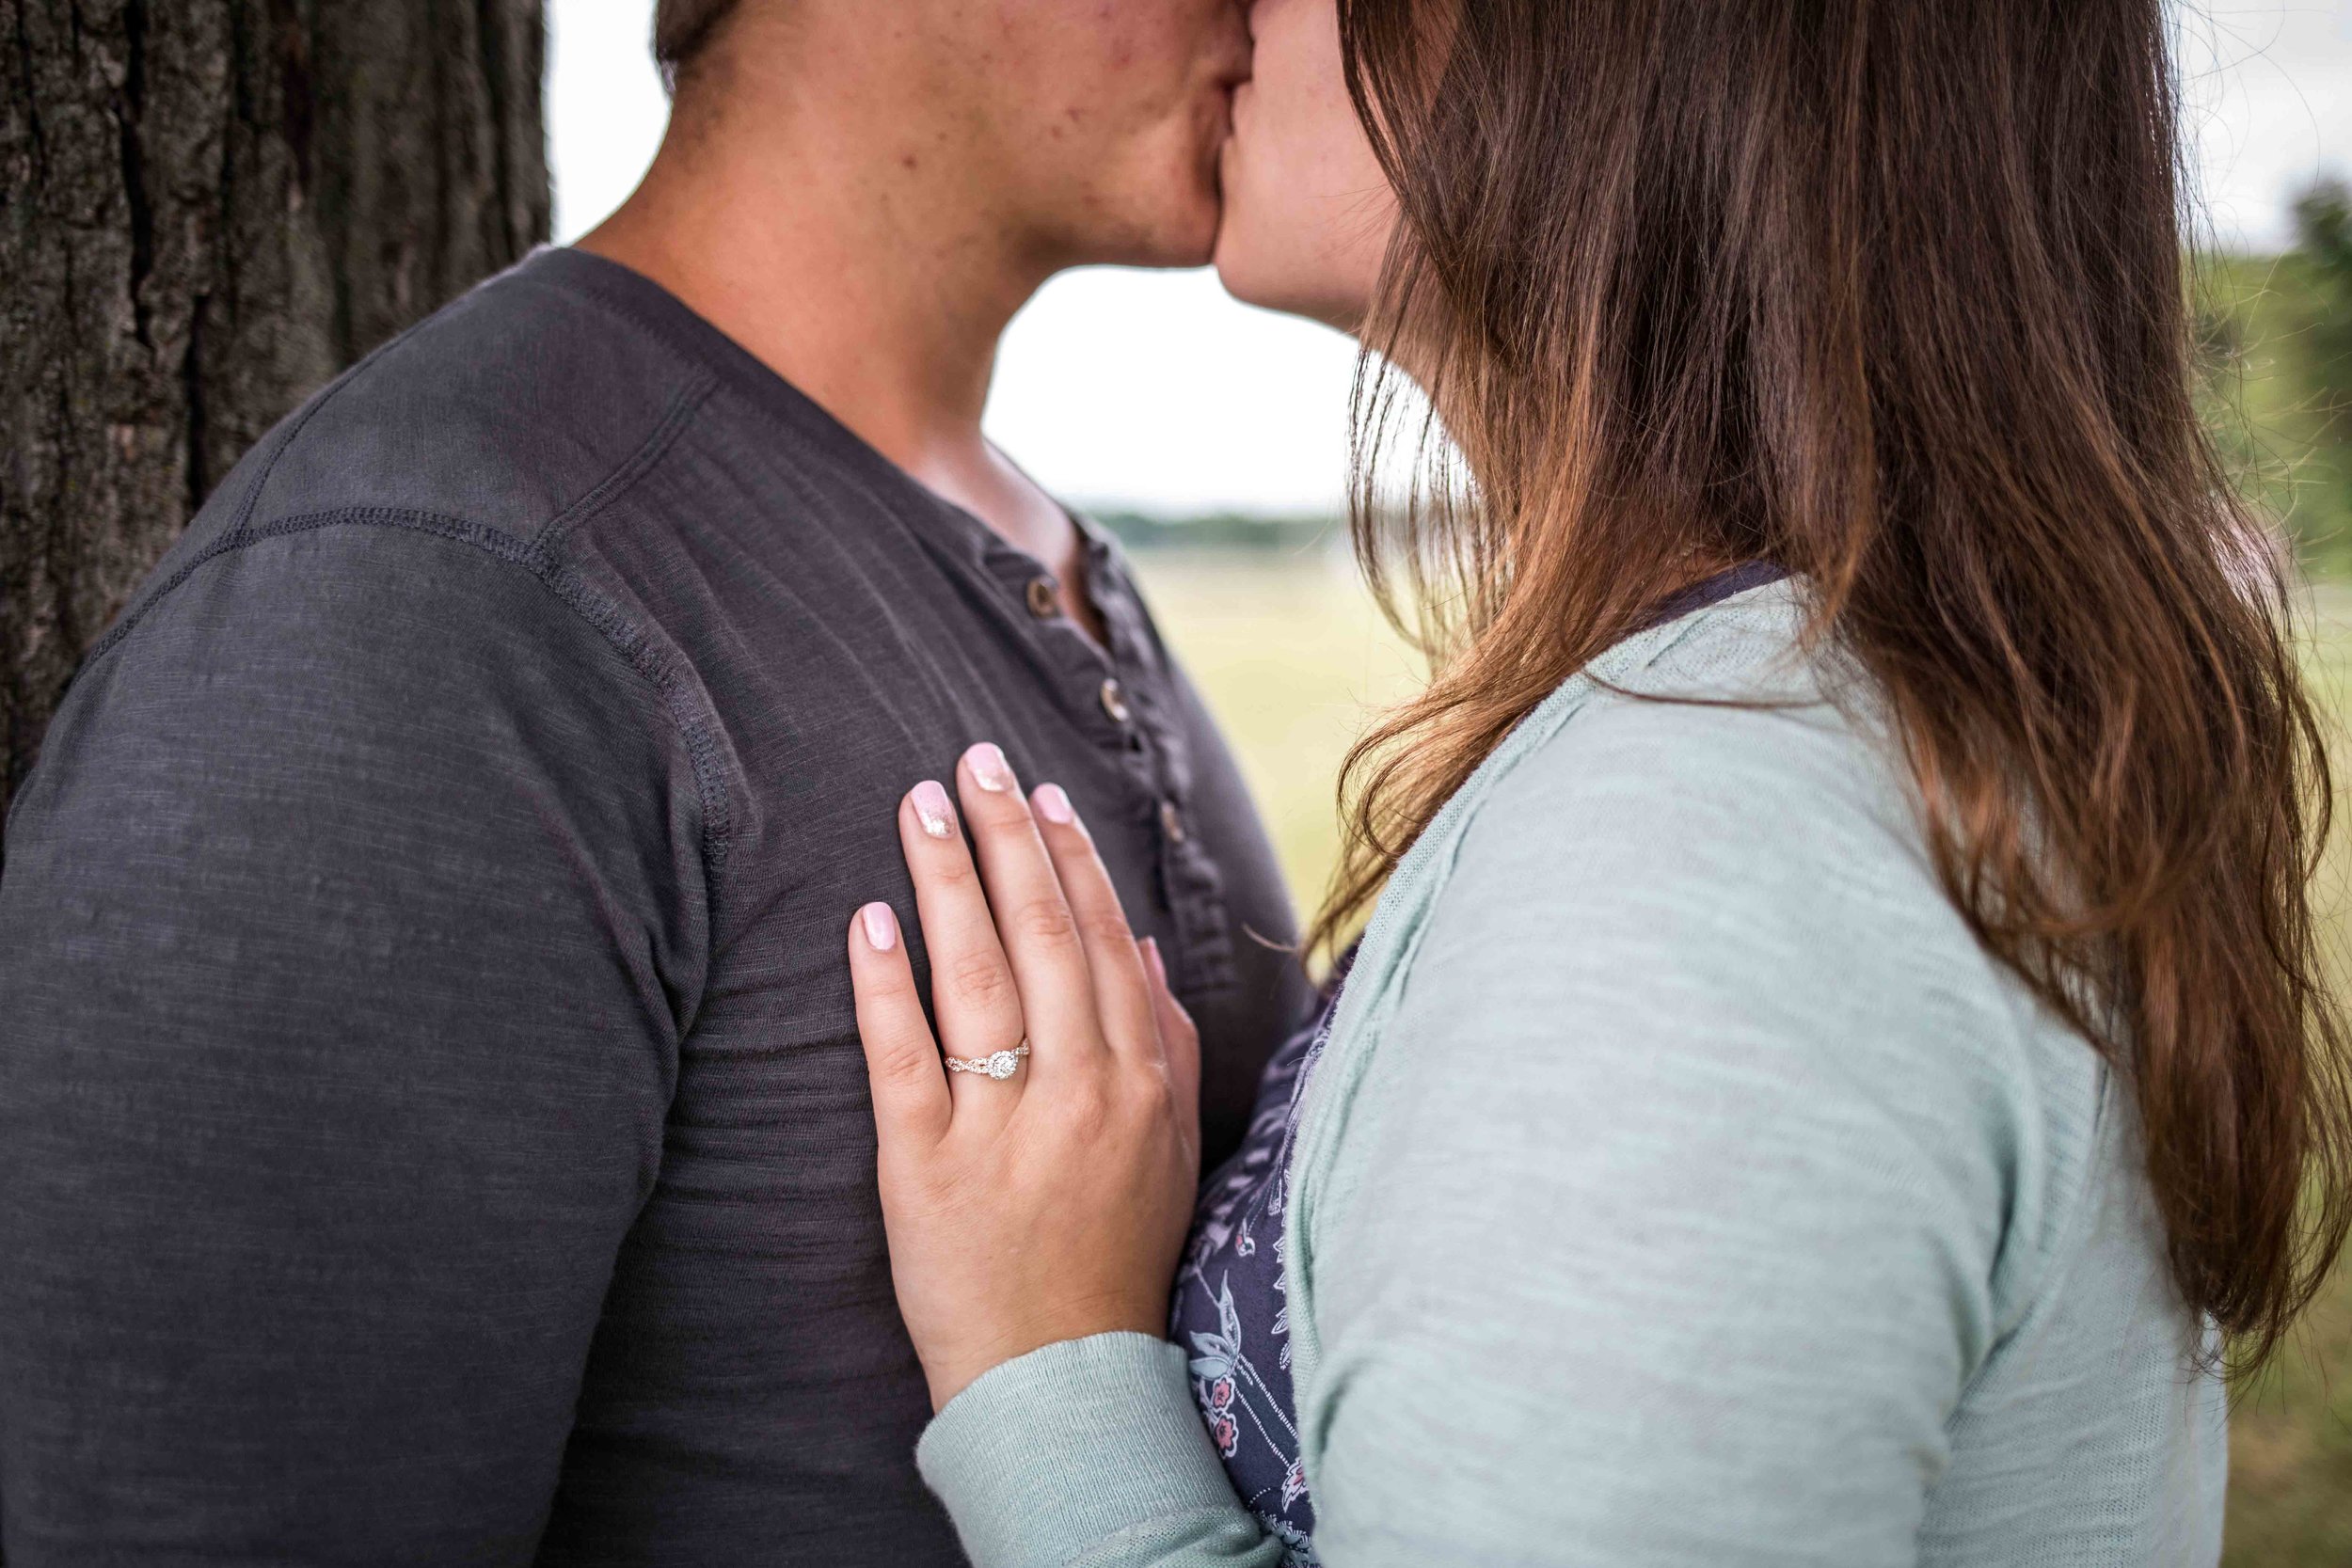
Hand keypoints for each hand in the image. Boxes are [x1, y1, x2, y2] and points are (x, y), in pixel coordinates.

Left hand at [847, 742, 1202, 1411]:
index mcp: (1138, 1081)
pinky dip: (885, 981)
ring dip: (946, 877)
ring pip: (976, 974)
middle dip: (1007, 835)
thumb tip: (1143, 950)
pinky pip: (904, 1055)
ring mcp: (1002, 1126)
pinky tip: (868, 918)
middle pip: (1042, 934)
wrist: (1062, 1380)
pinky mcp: (923, 1166)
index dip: (1071, 858)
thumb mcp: (1168, 1151)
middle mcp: (1079, 1091)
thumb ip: (1162, 1045)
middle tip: (974, 758)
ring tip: (917, 802)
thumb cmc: (1114, 1260)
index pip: (1101, 940)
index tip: (1041, 793)